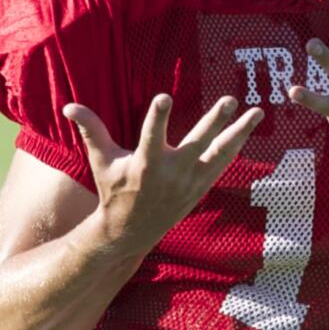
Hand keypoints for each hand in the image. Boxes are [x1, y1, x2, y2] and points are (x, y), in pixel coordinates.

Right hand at [63, 94, 263, 258]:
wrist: (130, 232)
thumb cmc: (113, 191)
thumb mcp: (102, 161)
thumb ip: (91, 130)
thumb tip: (69, 105)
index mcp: (145, 165)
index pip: (152, 136)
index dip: (158, 117)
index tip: (165, 97)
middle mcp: (172, 173)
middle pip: (198, 143)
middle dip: (214, 121)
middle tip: (230, 99)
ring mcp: (191, 182)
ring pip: (220, 153)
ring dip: (240, 132)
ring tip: (258, 111)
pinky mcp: (201, 187)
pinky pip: (224, 164)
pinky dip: (237, 147)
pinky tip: (249, 129)